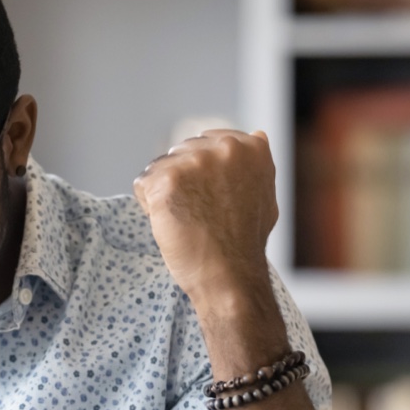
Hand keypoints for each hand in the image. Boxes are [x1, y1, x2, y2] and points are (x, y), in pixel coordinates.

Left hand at [132, 129, 277, 301]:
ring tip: (186, 219)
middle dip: (182, 181)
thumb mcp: (266, 194)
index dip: (200, 173)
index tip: (208, 198)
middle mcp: (226, 148)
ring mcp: (196, 162)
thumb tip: (258, 135)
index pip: (205, 143)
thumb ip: (255, 163)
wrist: (229, 275)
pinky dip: (149, 206)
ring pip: (160, 167)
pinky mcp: (168, 180)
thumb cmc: (244, 243)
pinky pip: (143, 184)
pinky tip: (170, 223)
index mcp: (252, 147)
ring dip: (164, 193)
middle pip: (180, 153)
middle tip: (198, 214)